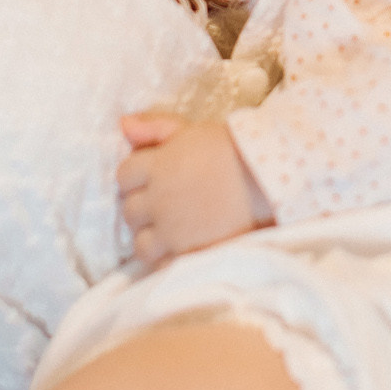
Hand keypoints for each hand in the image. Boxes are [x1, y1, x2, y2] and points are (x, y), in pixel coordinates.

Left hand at [117, 114, 272, 263]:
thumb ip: (154, 127)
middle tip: (165, 203)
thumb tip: (123, 124)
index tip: (154, 177)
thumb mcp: (190, 130)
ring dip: (151, 237)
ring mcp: (173, 230)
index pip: (123, 176)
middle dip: (143, 207)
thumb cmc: (230, 149)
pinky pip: (163, 265)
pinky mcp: (189, 253)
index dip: (136, 177)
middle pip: (130, 211)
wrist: (267, 179)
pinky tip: (182, 247)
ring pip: (141, 244)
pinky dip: (168, 259)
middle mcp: (159, 201)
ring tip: (171, 229)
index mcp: (157, 167)